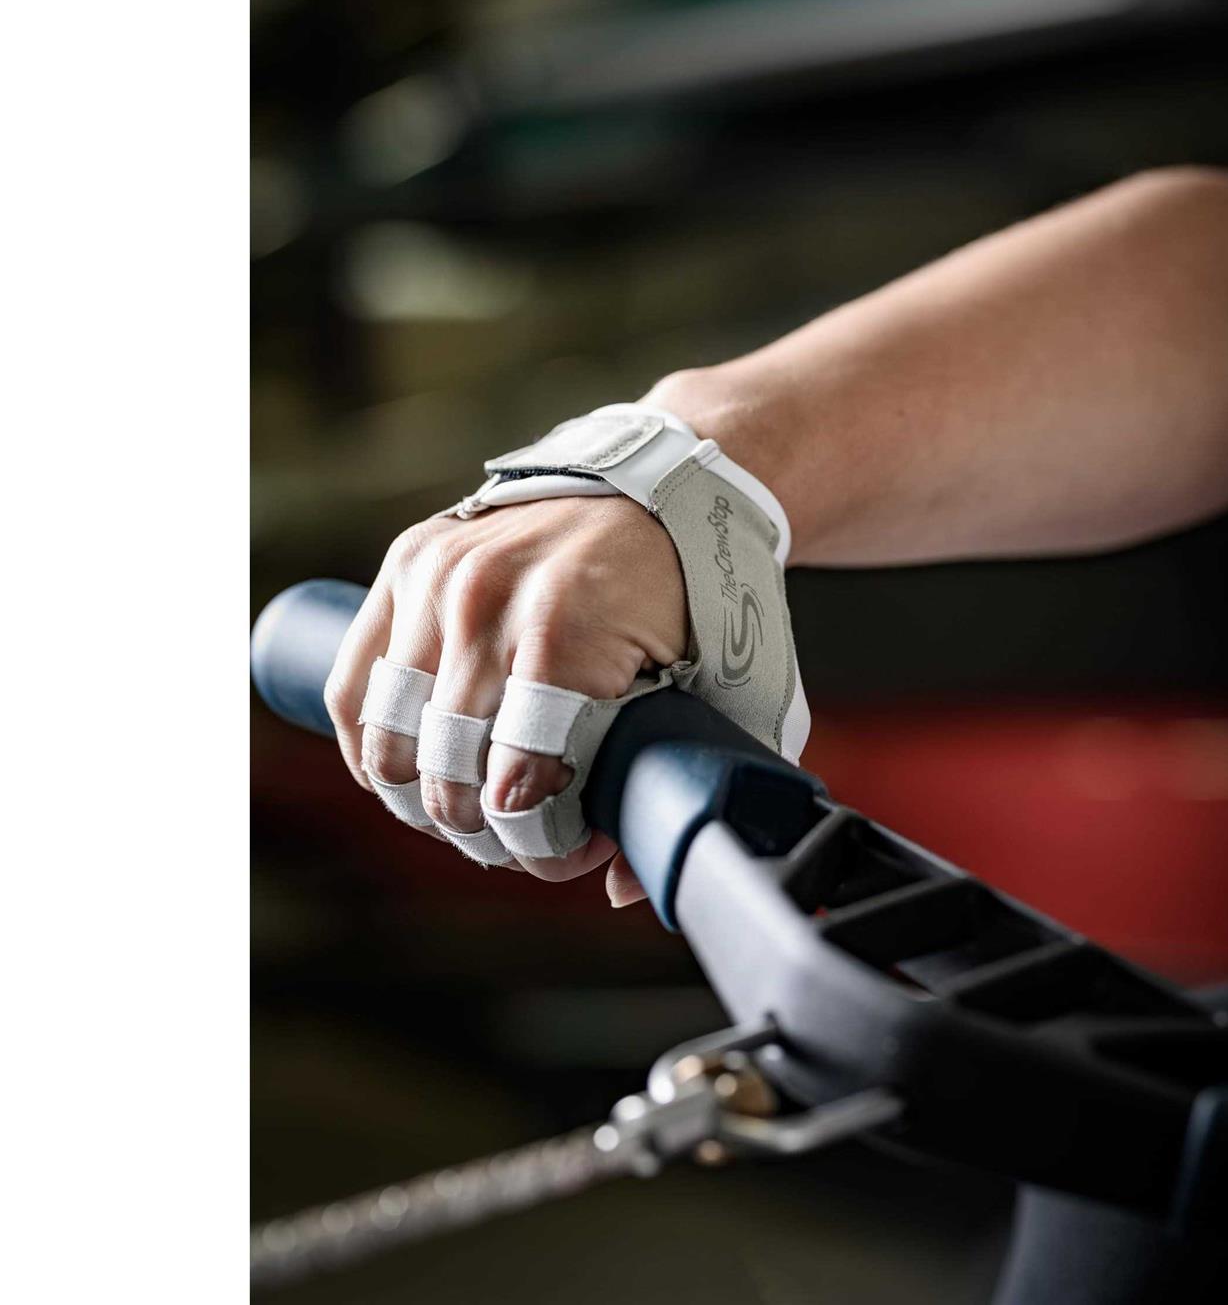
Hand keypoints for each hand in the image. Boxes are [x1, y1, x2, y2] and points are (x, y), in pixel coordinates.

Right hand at [323, 496, 688, 905]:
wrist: (666, 485)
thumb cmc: (702, 594)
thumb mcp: (731, 687)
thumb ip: (684, 780)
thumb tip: (624, 885)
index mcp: (566, 629)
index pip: (517, 784)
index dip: (542, 844)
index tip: (574, 852)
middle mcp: (486, 599)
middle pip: (445, 774)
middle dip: (485, 833)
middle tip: (523, 840)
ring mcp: (439, 577)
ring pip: (389, 740)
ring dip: (421, 800)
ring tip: (469, 814)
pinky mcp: (409, 563)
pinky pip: (353, 686)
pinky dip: (370, 748)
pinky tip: (405, 777)